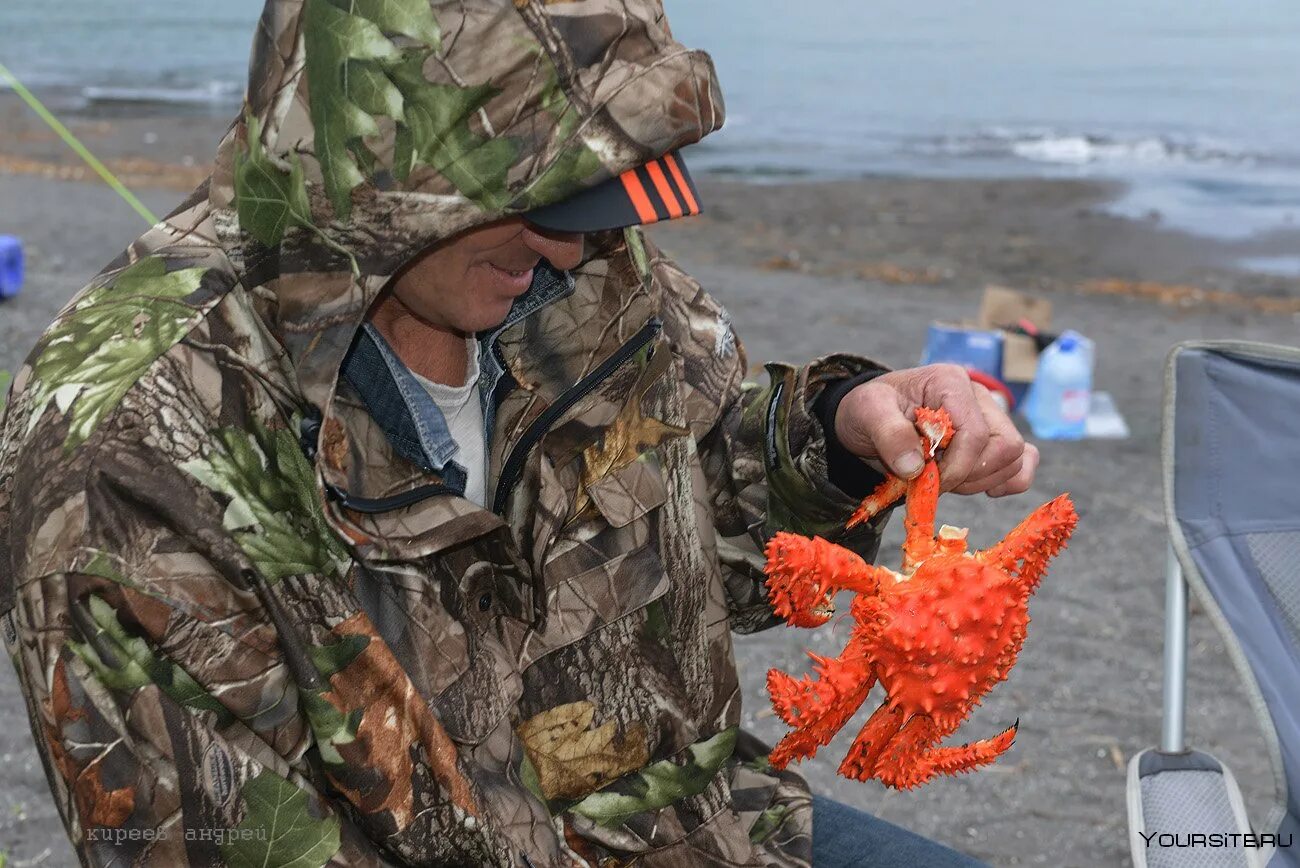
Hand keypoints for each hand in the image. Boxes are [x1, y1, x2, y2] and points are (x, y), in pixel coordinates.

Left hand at [834, 364, 1037, 496]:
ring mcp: (990, 417)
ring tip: (944, 478)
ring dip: (980, 481)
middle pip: (1005, 446)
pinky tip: (983, 488)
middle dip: (969, 475)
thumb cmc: (870, 410)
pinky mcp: (994, 438)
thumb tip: (915, 468)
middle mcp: (977, 396)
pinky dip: (1009, 481)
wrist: (870, 418)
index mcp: (949, 382)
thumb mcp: (867, 413)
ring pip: (1015, 458)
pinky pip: (1024, 462)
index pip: (976, 433)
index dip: (956, 466)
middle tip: (934, 480)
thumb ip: (888, 434)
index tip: (925, 479)